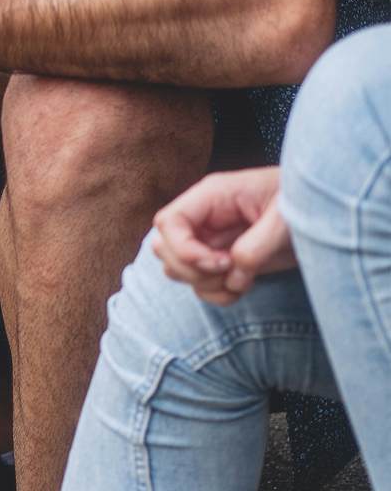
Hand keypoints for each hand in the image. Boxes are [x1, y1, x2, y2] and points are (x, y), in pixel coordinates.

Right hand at [151, 166, 294, 304]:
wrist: (326, 213)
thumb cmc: (307, 203)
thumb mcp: (286, 220)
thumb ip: (256, 245)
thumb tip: (233, 272)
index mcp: (213, 196)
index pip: (168, 222)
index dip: (184, 249)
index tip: (221, 263)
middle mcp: (204, 217)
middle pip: (164, 248)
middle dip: (192, 270)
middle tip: (230, 272)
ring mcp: (210, 239)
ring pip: (176, 269)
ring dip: (204, 284)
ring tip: (241, 281)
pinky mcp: (221, 260)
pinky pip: (198, 284)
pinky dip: (216, 294)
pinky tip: (243, 287)